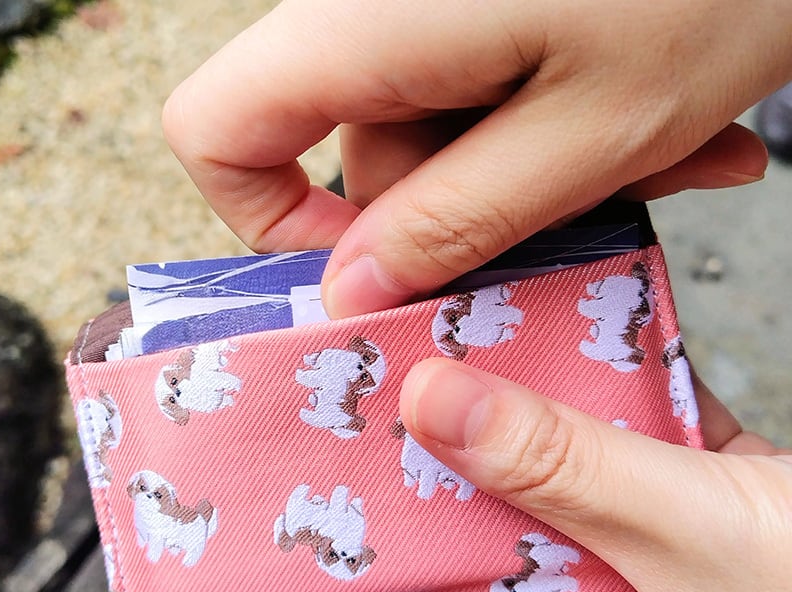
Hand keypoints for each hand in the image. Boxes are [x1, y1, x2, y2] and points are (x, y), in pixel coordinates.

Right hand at [163, 0, 791, 317]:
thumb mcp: (587, 134)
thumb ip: (452, 221)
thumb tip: (351, 287)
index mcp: (365, 24)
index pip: (213, 129)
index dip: (267, 222)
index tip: (368, 269)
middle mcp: (371, 4)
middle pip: (351, 147)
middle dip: (454, 209)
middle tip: (579, 216)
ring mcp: (422, 1)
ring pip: (429, 127)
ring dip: (528, 173)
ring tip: (654, 157)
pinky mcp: (467, 1)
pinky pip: (474, 85)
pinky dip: (549, 125)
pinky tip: (648, 124)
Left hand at [397, 359, 791, 591]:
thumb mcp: (695, 536)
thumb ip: (563, 470)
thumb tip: (432, 404)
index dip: (396, 577)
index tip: (353, 493)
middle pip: (502, 555)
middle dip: (459, 474)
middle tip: (400, 395)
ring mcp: (667, 573)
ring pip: (564, 493)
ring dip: (534, 424)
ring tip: (470, 354)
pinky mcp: (710, 513)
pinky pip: (633, 452)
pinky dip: (612, 399)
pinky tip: (575, 343)